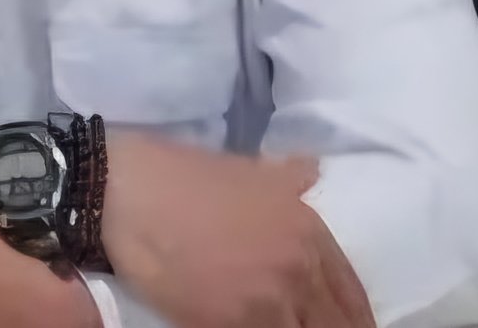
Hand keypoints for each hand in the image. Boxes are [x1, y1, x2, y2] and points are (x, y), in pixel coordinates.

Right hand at [104, 134, 374, 327]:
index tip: (344, 323)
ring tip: (269, 323)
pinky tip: (243, 327)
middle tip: (306, 325)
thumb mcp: (244, 167)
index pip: (351, 294)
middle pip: (335, 325)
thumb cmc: (180, 173)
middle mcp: (297, 267)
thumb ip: (286, 176)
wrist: (124, 189)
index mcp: (307, 229)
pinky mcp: (225, 326)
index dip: (353, 317)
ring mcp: (265, 302)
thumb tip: (313, 168)